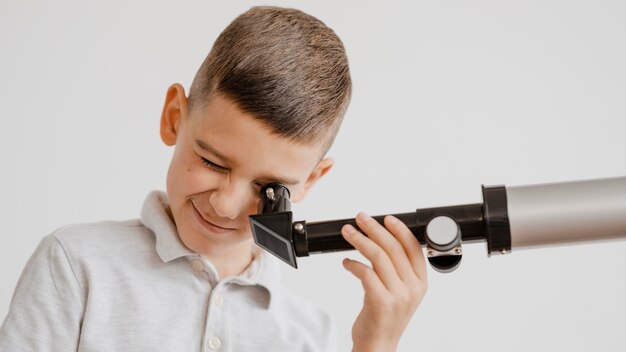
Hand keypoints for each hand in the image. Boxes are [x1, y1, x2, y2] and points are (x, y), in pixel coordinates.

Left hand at [341, 212, 427, 351]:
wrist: (378, 346)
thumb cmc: (386, 318)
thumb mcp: (401, 293)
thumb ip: (398, 270)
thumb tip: (381, 240)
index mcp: (421, 283)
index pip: (413, 248)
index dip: (399, 229)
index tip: (386, 218)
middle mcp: (412, 288)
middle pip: (393, 247)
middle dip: (374, 228)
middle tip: (360, 219)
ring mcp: (397, 295)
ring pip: (377, 256)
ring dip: (359, 240)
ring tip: (348, 232)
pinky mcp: (380, 302)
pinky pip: (365, 272)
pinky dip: (352, 263)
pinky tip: (346, 262)